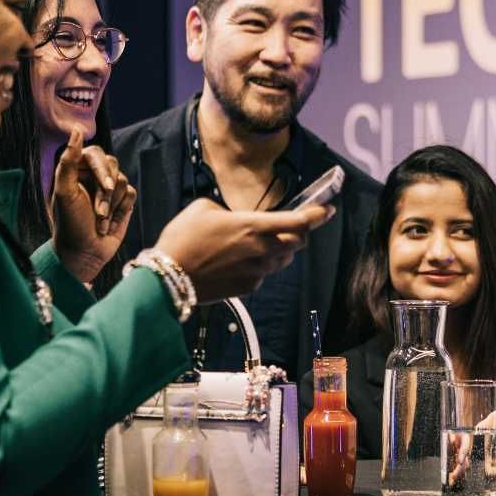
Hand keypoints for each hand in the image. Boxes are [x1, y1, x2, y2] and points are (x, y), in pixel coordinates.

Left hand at [50, 129, 137, 282]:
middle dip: (106, 191)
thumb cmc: (70, 224)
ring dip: (112, 204)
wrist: (85, 253)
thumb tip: (76, 129)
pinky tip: (110, 223)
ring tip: (100, 221)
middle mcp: (92, 175)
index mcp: (75, 169)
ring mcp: (108, 188)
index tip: (103, 186)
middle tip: (98, 212)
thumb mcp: (65, 192)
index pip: (95, 154)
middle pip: (112, 165)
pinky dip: (121, 209)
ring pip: (122, 180)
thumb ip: (68, 160)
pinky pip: (130, 193)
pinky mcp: (123, 201)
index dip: (101, 169)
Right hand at [151, 198, 333, 302]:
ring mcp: (256, 272)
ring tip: (264, 242)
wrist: (168, 278)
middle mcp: (261, 250)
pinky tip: (242, 260)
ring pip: (283, 260)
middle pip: (297, 243)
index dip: (317, 215)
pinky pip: (264, 274)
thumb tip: (235, 218)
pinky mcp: (248, 287)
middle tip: (293, 226)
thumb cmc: (182, 238)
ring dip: (281, 250)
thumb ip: (228, 211)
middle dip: (300, 233)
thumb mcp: (202, 208)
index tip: (327, 209)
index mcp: (253, 226)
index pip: (298, 221)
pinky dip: (261, 265)